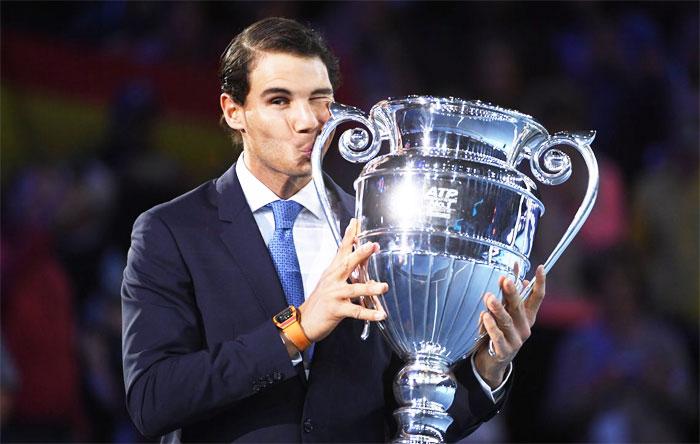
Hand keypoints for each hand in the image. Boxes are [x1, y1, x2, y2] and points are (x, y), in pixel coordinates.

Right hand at [298, 219, 387, 342]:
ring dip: (370, 288)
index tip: (355, 223)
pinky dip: (369, 313)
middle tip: (373, 246)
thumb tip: (364, 262)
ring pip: (354, 289)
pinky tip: (381, 314)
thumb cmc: (321, 300)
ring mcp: (334, 295)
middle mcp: (332, 280)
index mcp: (332, 271)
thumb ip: (346, 271)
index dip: (348, 236)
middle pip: (346, 264)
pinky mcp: (336, 310)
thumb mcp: (331, 282)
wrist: (305, 320)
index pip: (341, 250)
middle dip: (360, 254)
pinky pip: (355, 311)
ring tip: (384, 286)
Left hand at [474, 263, 545, 387]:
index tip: (540, 267)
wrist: (492, 361)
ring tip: (489, 297)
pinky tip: (484, 316)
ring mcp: (515, 340)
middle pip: (519, 307)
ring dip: (497, 308)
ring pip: (506, 321)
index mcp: (527, 316)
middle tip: (505, 280)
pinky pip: (497, 336)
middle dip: (512, 293)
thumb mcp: (506, 314)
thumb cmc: (499, 331)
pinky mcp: (504, 351)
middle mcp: (524, 327)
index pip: (537, 298)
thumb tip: (519, 279)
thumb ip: (510, 297)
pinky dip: (490, 326)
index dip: (540, 283)